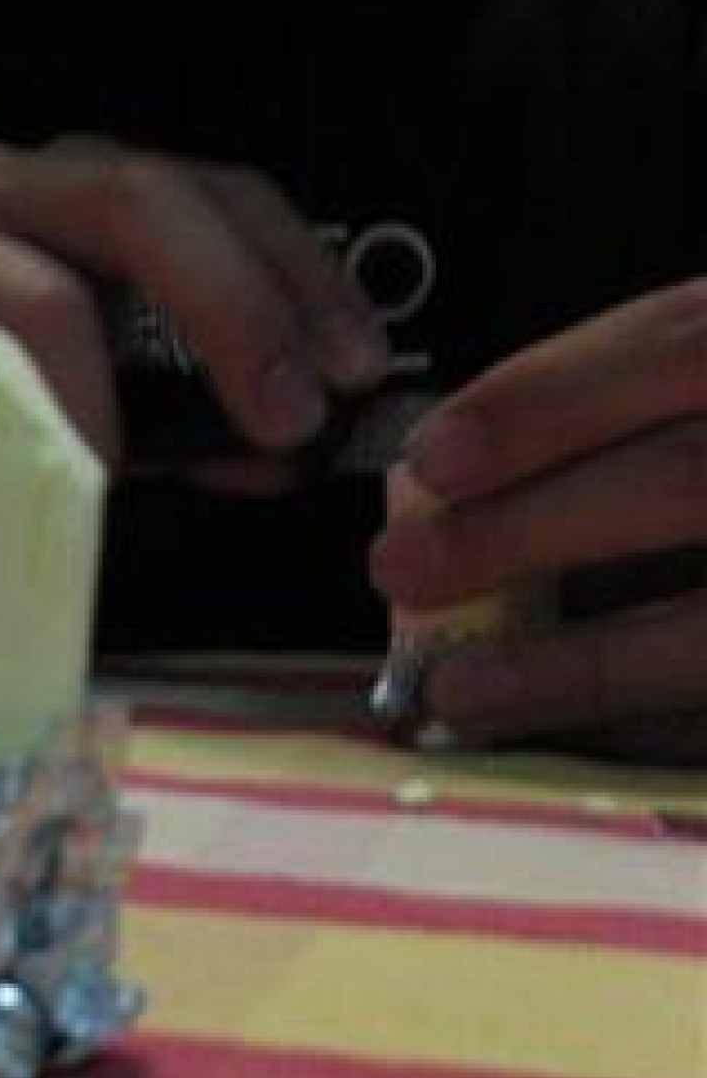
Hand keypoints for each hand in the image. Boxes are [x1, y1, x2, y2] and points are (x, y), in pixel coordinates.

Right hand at [0, 136, 389, 464]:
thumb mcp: (109, 419)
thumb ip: (197, 422)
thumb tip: (292, 449)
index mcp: (84, 199)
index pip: (219, 194)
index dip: (300, 276)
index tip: (359, 372)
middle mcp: (4, 186)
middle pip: (147, 201)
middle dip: (237, 310)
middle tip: (289, 418)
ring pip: (47, 286)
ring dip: (113, 390)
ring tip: (143, 472)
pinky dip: (11, 425)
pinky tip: (42, 477)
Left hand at [371, 283, 706, 760]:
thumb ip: (635, 406)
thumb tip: (453, 484)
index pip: (680, 342)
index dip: (550, 399)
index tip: (431, 456)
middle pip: (689, 480)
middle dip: (530, 527)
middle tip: (399, 567)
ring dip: (575, 663)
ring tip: (453, 689)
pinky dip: (647, 724)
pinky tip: (563, 735)